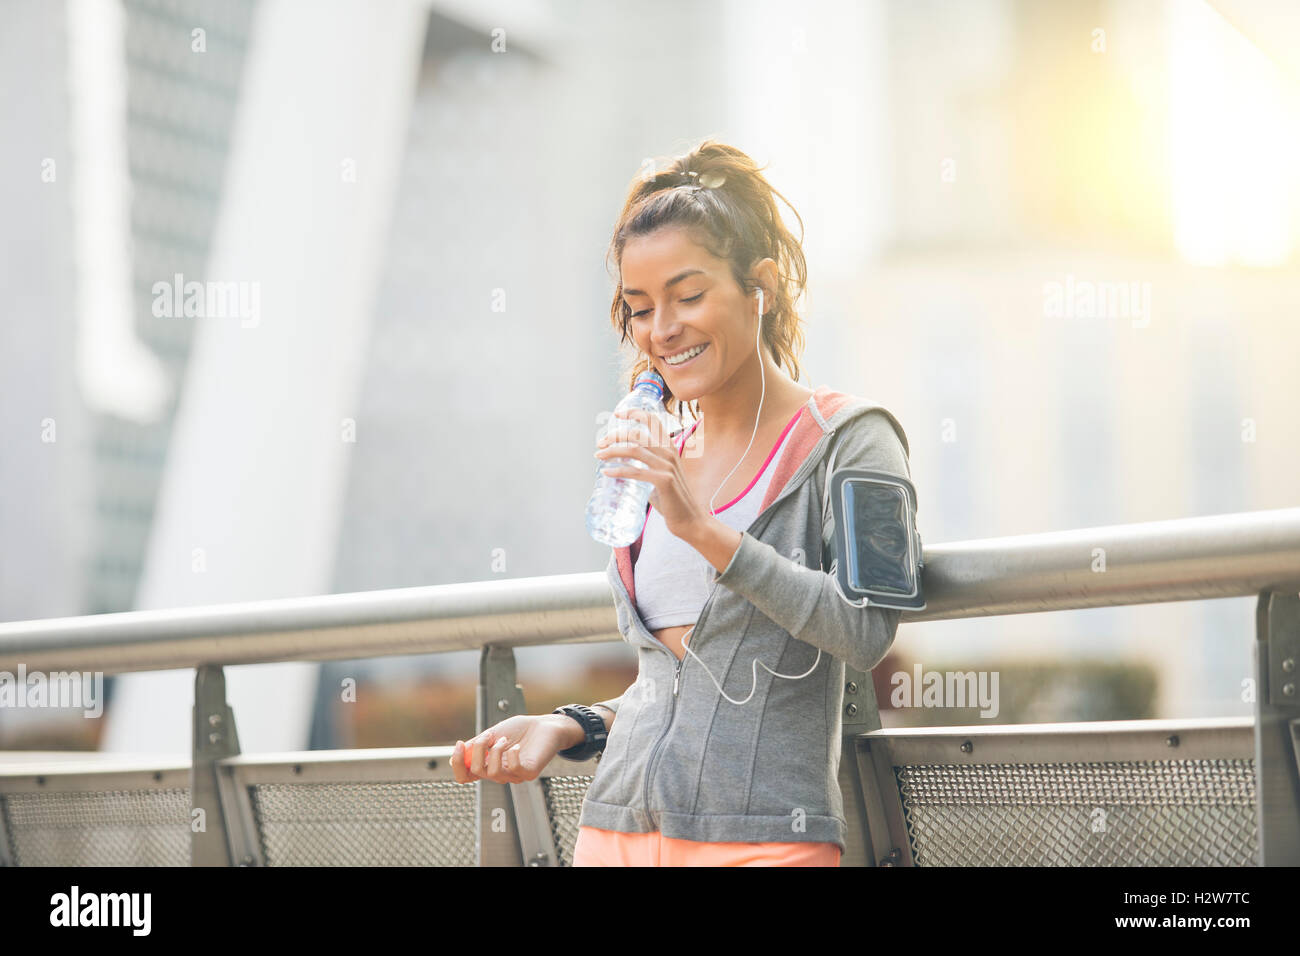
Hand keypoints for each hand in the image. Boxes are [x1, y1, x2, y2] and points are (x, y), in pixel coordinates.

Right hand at [451, 714, 577, 784]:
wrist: (544, 725)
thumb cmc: (520, 729)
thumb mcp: (493, 733)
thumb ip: (477, 744)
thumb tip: (459, 752)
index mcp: (488, 765)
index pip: (464, 776)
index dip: (457, 764)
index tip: (460, 743)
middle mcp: (499, 773)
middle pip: (476, 772)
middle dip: (478, 749)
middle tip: (489, 735)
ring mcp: (514, 775)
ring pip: (492, 773)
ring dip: (495, 751)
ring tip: (505, 739)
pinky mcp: (529, 773)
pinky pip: (514, 769)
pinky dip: (512, 754)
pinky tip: (517, 746)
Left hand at [594, 407, 709, 542]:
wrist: (690, 520)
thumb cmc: (674, 500)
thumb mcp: (662, 476)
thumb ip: (647, 468)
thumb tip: (624, 468)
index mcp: (670, 448)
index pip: (653, 421)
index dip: (635, 413)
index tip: (618, 414)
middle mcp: (669, 453)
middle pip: (637, 434)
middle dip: (615, 436)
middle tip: (600, 443)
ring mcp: (667, 466)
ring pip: (634, 449)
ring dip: (612, 451)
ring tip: (599, 455)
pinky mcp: (663, 481)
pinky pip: (635, 471)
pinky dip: (618, 470)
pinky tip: (607, 472)